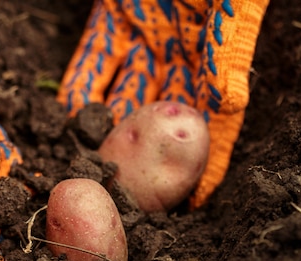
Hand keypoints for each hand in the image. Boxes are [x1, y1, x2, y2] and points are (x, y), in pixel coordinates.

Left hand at [58, 0, 268, 206]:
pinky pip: (96, 59)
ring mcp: (145, 37)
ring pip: (124, 94)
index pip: (213, 120)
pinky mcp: (114, 19)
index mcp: (216, 54)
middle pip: (163, 117)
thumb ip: (229, 46)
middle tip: (129, 197)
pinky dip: (83, 87)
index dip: (206, 161)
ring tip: (90, 166)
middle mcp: (180, 54)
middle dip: (148, 158)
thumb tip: (227, 101)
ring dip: (108, 130)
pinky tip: (67, 115)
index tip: (195, 202)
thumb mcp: (233, 5)